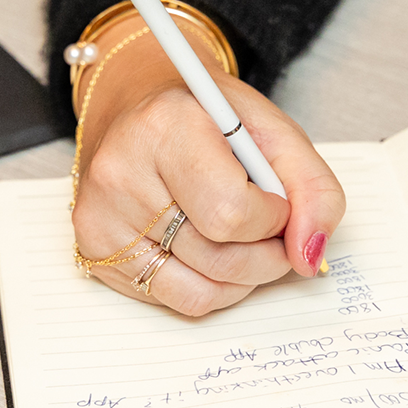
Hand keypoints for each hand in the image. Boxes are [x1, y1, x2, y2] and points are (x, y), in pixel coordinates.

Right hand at [70, 20, 344, 316]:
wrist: (140, 106)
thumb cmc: (208, 119)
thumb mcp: (273, 131)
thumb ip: (313, 189)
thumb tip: (309, 256)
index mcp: (163, 126)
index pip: (233, 215)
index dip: (274, 218)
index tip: (273, 198)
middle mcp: (119, 172)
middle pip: (220, 260)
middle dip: (266, 255)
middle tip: (271, 228)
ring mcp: (100, 215)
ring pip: (202, 291)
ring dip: (242, 276)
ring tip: (240, 236)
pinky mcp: (94, 249)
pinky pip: (176, 300)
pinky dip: (209, 286)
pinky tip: (207, 248)